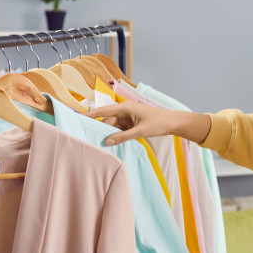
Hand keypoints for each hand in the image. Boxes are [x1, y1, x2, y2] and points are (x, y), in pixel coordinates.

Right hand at [82, 100, 210, 145]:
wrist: (173, 123)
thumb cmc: (158, 123)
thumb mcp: (140, 131)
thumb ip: (123, 137)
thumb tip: (107, 142)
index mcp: (125, 107)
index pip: (104, 111)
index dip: (91, 115)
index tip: (79, 118)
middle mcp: (125, 110)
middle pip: (108, 121)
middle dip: (102, 130)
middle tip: (92, 140)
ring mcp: (128, 117)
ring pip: (113, 126)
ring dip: (110, 134)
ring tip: (102, 145)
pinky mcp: (131, 124)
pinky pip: (119, 130)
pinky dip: (116, 136)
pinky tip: (113, 144)